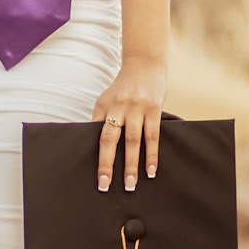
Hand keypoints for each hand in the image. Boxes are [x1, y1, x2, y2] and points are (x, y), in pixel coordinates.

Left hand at [91, 59, 165, 192]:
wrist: (145, 63)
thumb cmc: (124, 86)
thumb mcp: (107, 99)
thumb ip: (102, 118)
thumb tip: (95, 145)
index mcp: (103, 106)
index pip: (95, 135)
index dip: (95, 155)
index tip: (95, 176)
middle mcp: (117, 107)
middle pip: (110, 140)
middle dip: (107, 164)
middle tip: (105, 186)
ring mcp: (136, 108)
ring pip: (132, 141)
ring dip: (131, 165)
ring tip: (130, 185)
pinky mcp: (153, 109)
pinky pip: (152, 136)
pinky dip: (151, 155)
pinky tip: (151, 171)